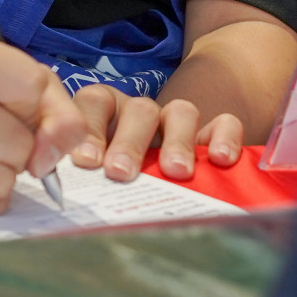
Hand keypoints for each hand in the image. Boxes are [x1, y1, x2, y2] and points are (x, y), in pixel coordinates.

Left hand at [70, 85, 242, 181]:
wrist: (157, 183)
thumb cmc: (113, 179)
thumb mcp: (97, 174)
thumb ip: (87, 176)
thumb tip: (71, 193)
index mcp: (106, 112)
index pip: (94, 102)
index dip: (90, 129)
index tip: (87, 161)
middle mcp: (141, 112)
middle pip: (139, 109)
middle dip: (129, 142)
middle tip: (121, 172)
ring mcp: (177, 121)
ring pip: (181, 112)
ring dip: (177, 141)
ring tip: (175, 172)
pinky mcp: (212, 135)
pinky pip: (224, 123)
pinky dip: (224, 137)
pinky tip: (219, 160)